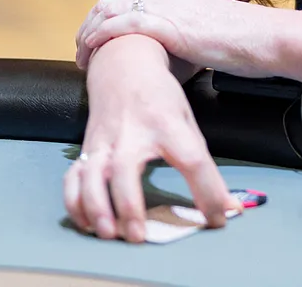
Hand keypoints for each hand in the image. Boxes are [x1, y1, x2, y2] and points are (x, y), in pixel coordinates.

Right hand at [63, 35, 231, 242]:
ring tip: (109, 234)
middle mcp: (132, 134)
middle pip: (125, 171)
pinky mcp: (86, 149)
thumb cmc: (160, 97)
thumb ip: (203, 166)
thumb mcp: (187, 121)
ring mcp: (104, 142)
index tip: (218, 218)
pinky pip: (72, 180)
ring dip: (96, 209)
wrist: (123, 66)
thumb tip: (229, 208)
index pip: (192, 160)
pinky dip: (76, 204)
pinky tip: (89, 224)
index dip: (208, 192)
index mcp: (168, 125)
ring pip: (90, 178)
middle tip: (138, 237)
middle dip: (129, 206)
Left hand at [76, 0, 272, 74]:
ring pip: (111, 10)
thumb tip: (189, 49)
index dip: (107, 13)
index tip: (96, 34)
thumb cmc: (249, 42)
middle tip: (81, 46)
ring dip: (89, 31)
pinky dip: (101, 36)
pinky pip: (122, 25)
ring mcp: (168, 8)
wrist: (267, 38)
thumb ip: (195, 33)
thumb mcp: (215, 30)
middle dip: (92, 21)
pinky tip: (91, 49)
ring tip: (80, 53)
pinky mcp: (169, 26)